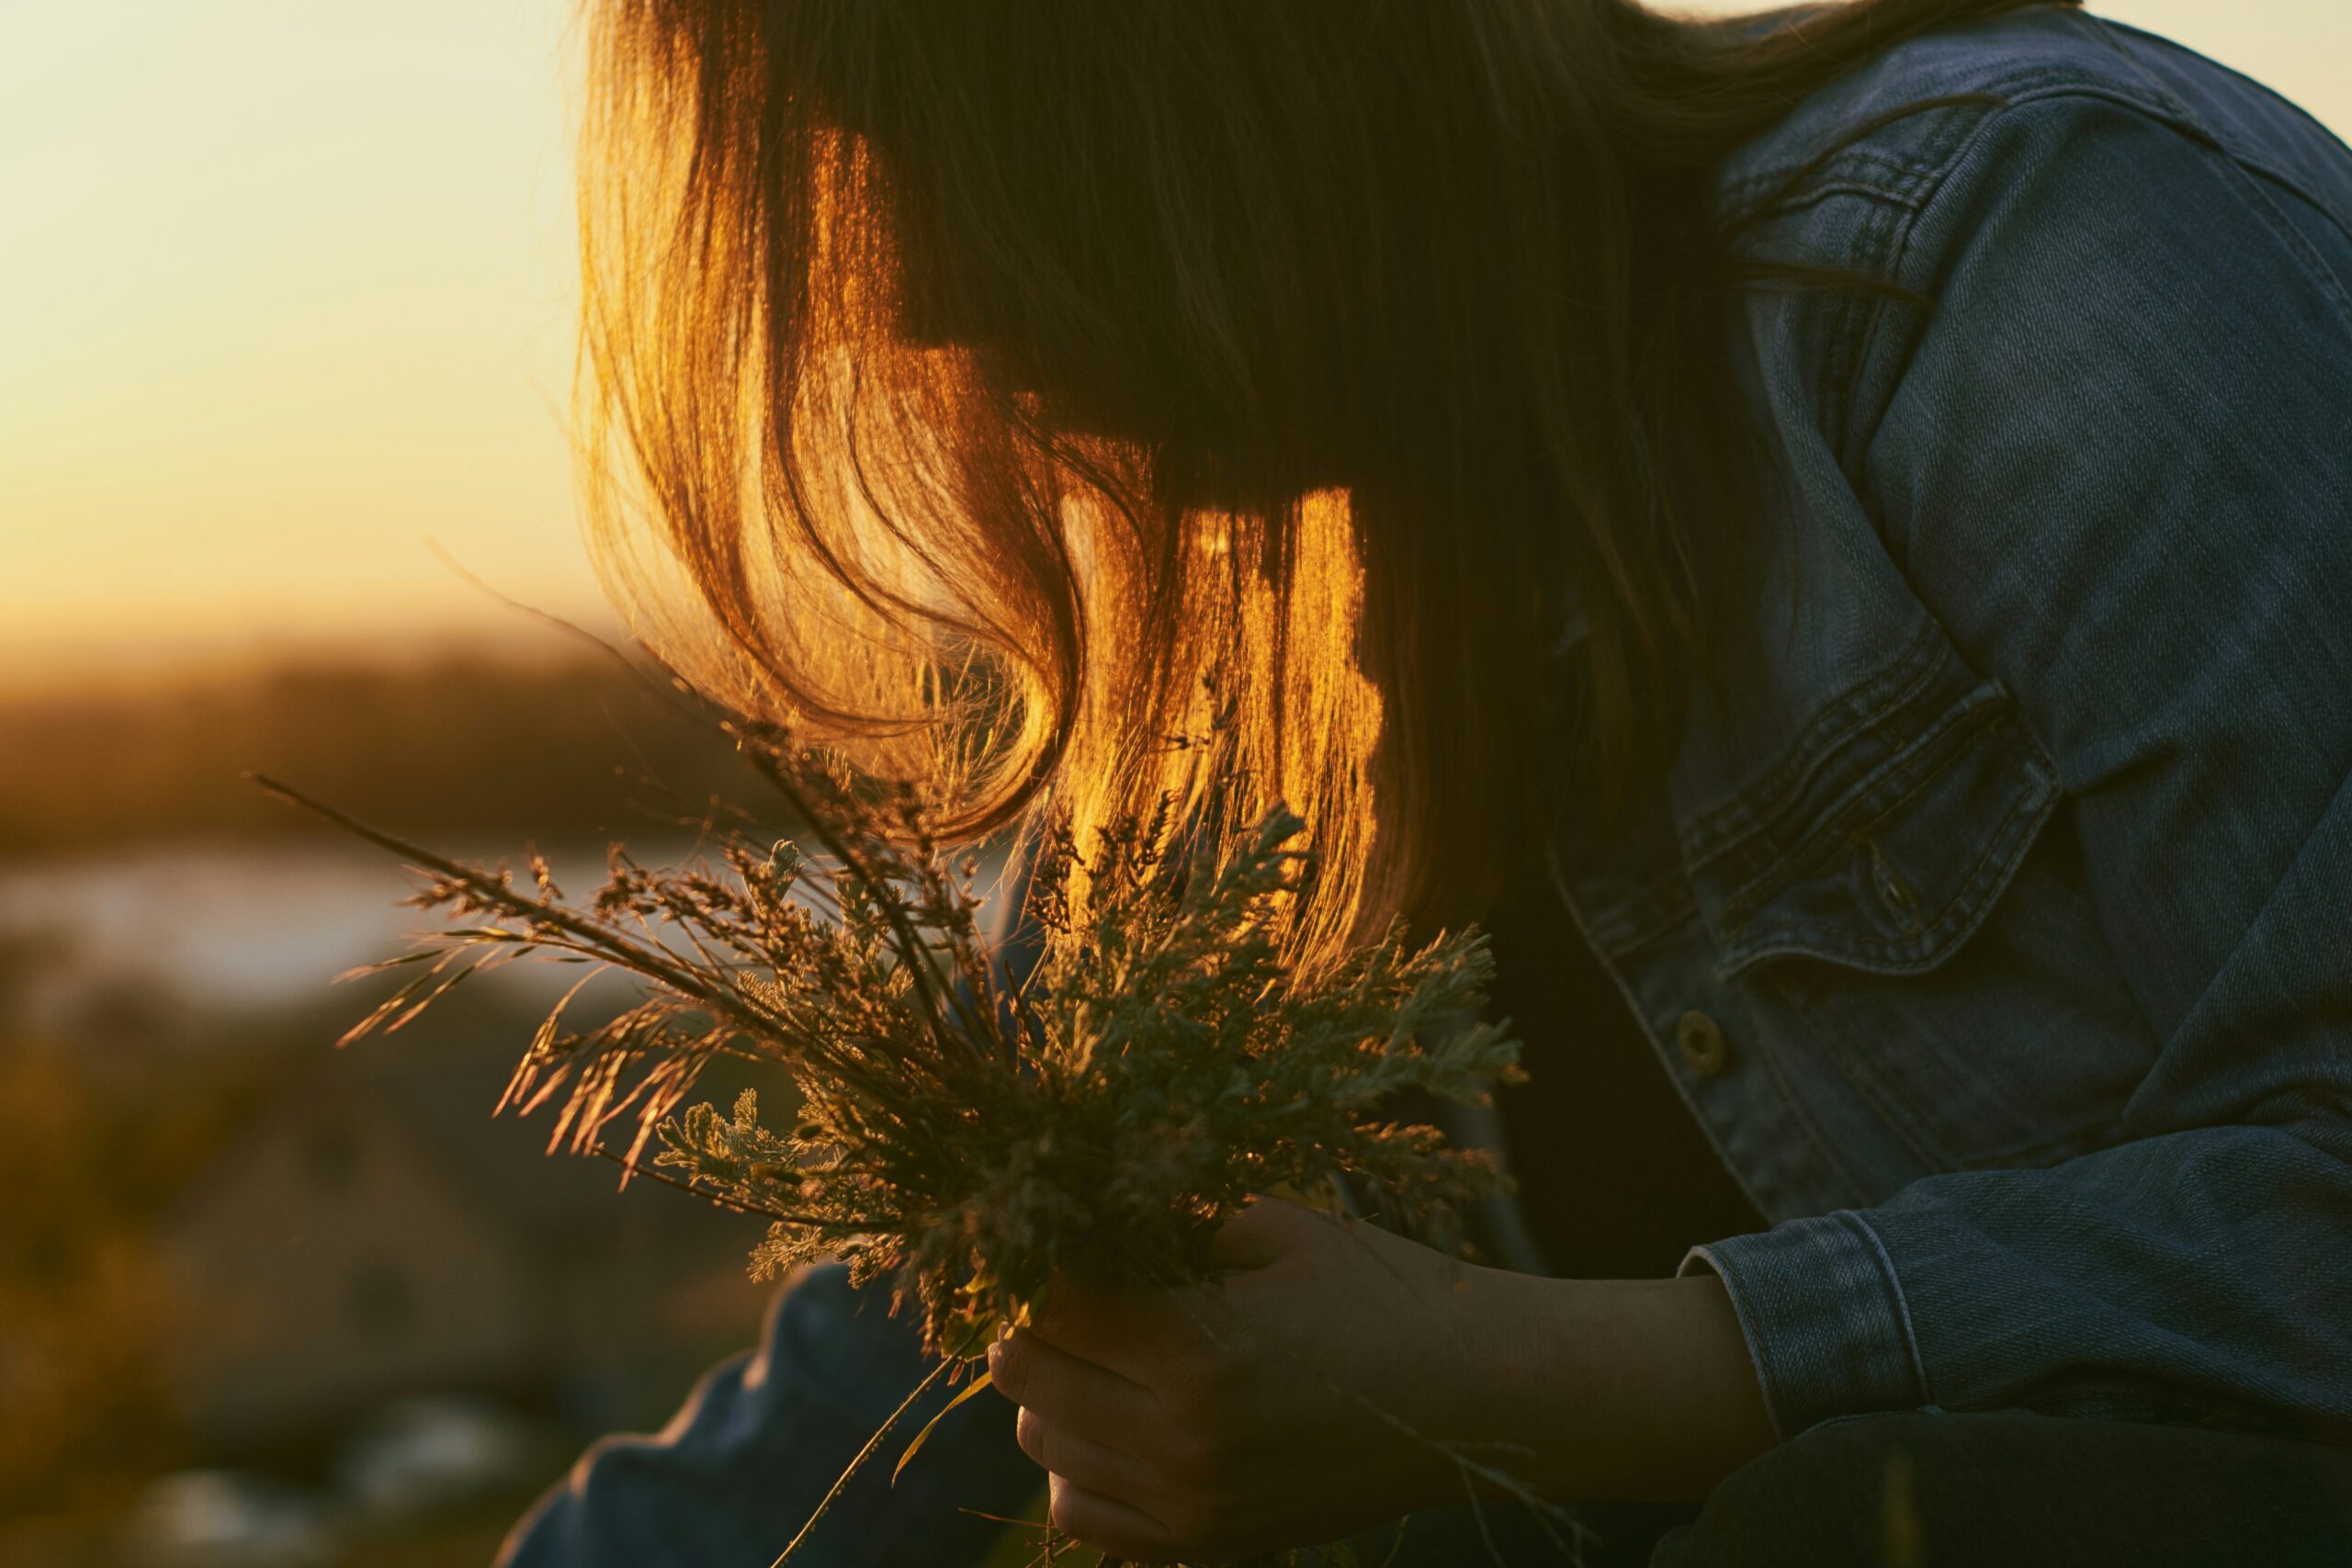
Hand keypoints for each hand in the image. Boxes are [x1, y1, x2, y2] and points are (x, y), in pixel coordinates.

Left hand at [986, 1197, 1541, 1561]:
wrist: (1477, 1399)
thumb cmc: (1382, 1293)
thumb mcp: (1277, 1230)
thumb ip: (1170, 1220)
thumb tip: (1076, 1208)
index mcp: (1198, 1350)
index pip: (1053, 1300)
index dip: (1048, 1254)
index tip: (1068, 1229)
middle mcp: (1183, 1440)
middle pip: (1026, 1373)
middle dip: (1037, 1317)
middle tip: (1074, 1280)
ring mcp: (1192, 1503)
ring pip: (1042, 1442)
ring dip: (1051, 1387)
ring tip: (1102, 1344)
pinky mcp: (1209, 1543)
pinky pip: (1081, 1512)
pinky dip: (1075, 1462)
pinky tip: (1114, 1417)